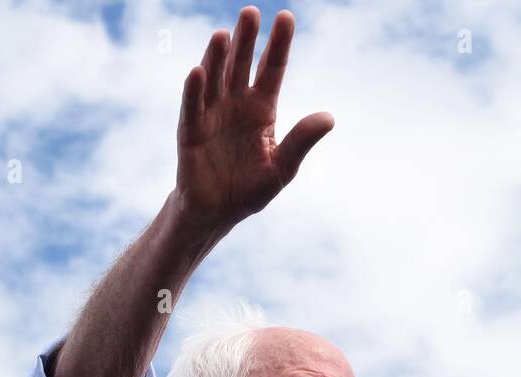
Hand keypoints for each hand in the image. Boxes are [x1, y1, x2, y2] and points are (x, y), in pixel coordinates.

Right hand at [174, 7, 333, 232]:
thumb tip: (329, 117)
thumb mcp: (282, 167)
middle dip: (246, 40)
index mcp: (262, 109)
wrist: (217, 213)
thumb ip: (301, 141)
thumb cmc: (250, 189)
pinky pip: (192, 108)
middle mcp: (236, 104)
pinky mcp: (190, 132)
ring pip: (215, 80)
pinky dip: (194, 91)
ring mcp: (211, 115)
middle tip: (250, 13)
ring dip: (217, 58)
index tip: (286, 17)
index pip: (272, 69)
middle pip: (242, 66)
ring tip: (223, 35)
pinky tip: (198, 72)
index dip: (278, 44)